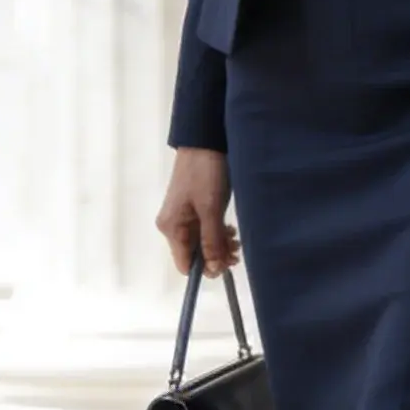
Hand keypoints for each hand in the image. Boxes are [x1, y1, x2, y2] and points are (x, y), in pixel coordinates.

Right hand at [155, 148, 241, 277]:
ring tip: (236, 238)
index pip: (184, 264)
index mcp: (171, 227)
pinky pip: (205, 229)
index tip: (227, 264)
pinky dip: (218, 232)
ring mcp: (184, 216)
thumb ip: (211, 240)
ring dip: (220, 244)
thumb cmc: (205, 172)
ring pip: (202, 242)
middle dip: (216, 255)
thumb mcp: (210, 209)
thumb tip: (213, 269)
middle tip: (237, 250)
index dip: (205, 268)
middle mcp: (174, 225)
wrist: (205, 139)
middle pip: (194, 254)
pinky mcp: (194, 207)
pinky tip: (230, 229)